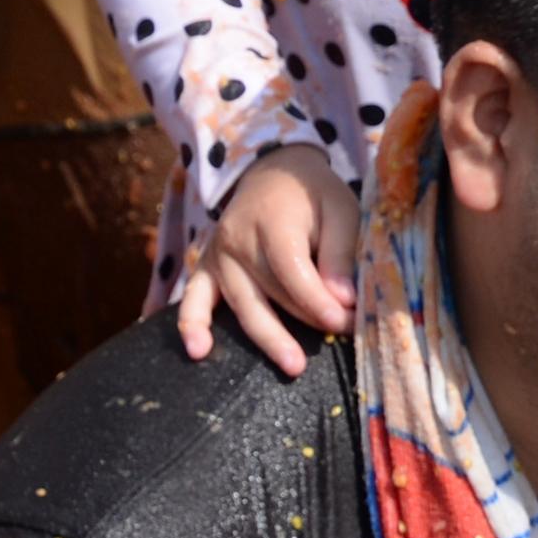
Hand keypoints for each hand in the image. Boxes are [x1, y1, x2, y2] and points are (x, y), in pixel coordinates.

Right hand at [175, 145, 358, 373]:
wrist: (273, 171)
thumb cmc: (313, 194)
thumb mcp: (340, 209)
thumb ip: (340, 253)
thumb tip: (342, 300)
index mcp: (272, 223)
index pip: (293, 273)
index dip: (319, 302)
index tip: (345, 322)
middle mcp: (238, 241)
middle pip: (271, 293)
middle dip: (309, 321)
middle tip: (342, 338)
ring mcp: (218, 256)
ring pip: (243, 305)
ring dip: (268, 338)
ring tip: (293, 366)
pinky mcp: (207, 266)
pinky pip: (193, 298)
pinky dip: (191, 324)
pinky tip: (198, 351)